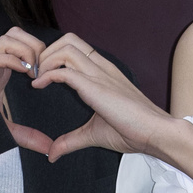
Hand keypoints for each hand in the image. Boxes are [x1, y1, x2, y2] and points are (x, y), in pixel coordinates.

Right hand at [0, 27, 52, 155]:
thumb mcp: (7, 127)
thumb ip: (27, 135)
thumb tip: (49, 148)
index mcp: (2, 66)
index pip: (22, 39)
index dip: (37, 47)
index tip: (45, 69)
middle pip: (16, 32)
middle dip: (34, 45)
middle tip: (40, 67)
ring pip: (8, 37)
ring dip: (26, 50)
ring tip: (31, 71)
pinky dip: (13, 60)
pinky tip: (23, 73)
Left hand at [33, 33, 173, 161]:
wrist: (157, 133)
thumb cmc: (133, 131)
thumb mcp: (94, 134)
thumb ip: (71, 140)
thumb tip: (53, 153)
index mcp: (104, 72)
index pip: (76, 47)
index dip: (54, 55)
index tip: (40, 74)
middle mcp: (102, 67)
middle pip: (69, 39)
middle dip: (46, 51)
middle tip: (35, 72)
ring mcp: (100, 75)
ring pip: (66, 48)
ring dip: (45, 60)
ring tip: (36, 78)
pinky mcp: (96, 87)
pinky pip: (66, 71)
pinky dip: (48, 74)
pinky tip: (39, 86)